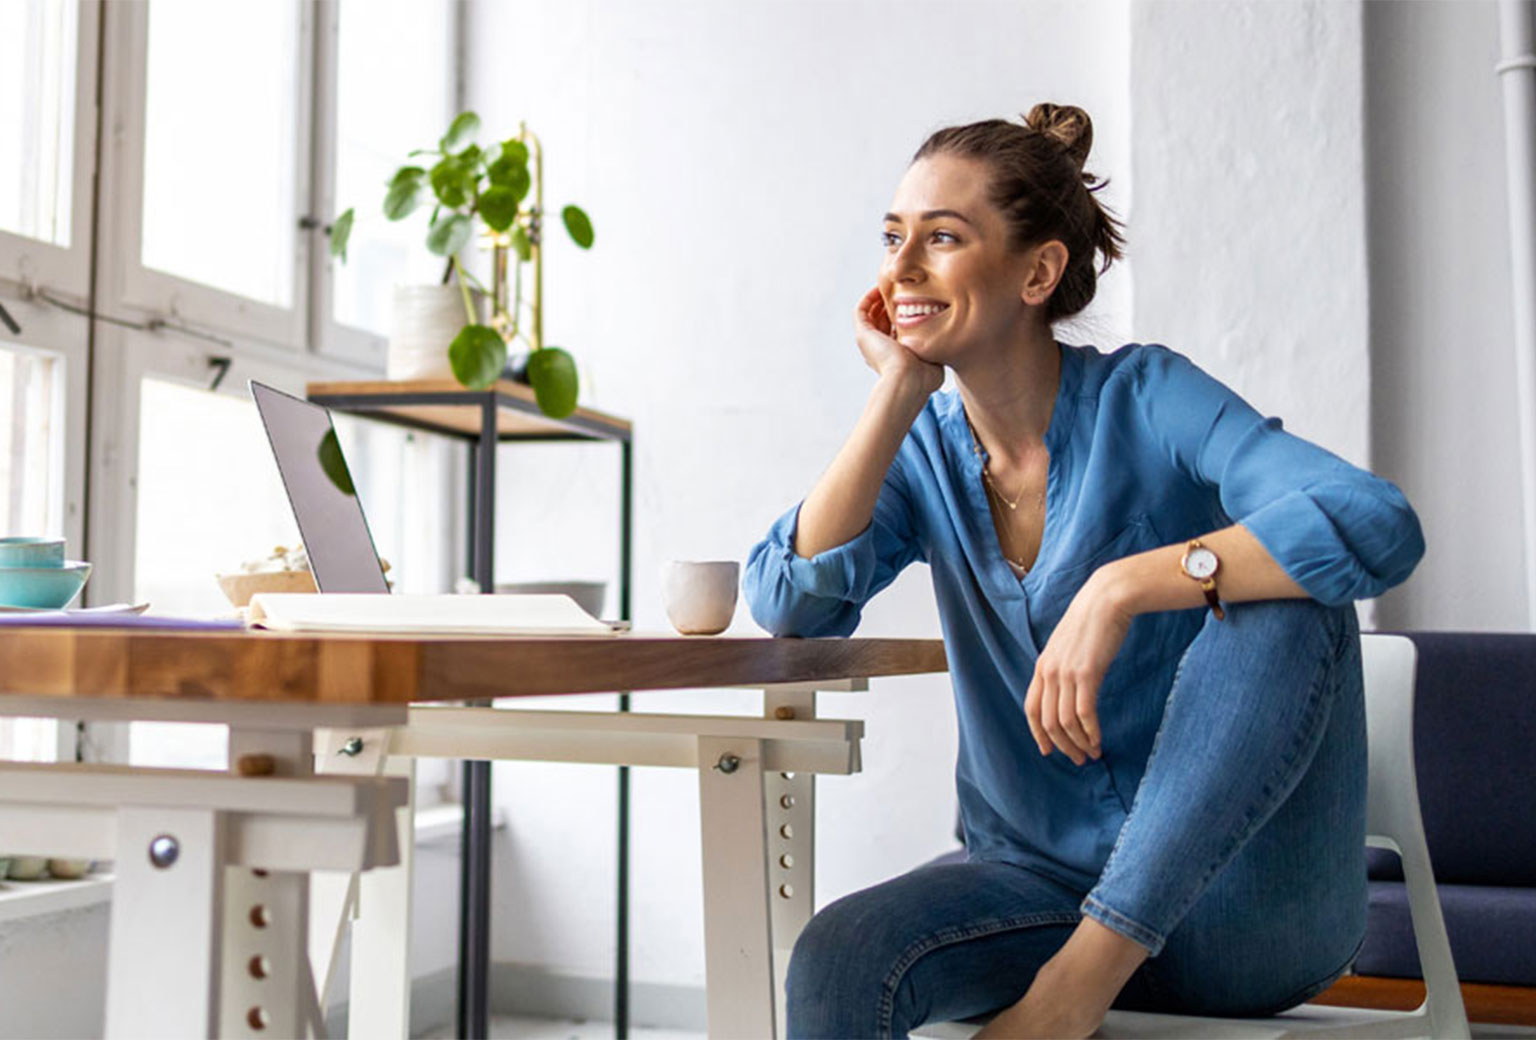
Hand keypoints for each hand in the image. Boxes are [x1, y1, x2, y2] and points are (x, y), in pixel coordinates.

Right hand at [853, 287, 943, 395]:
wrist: (907, 380)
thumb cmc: (923, 377)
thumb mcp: (934, 361)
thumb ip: (936, 350)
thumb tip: (945, 342)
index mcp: (895, 356)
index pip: (896, 330)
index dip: (905, 315)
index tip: (918, 300)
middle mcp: (880, 349)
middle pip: (883, 320)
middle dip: (892, 303)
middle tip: (904, 288)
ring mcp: (870, 341)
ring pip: (871, 314)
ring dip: (880, 298)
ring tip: (892, 283)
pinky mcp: (863, 334)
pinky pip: (861, 310)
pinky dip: (869, 298)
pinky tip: (881, 287)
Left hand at [1025, 569, 1134, 765]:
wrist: (1107, 599)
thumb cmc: (1093, 622)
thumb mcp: (1069, 647)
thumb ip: (1064, 668)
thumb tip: (1070, 691)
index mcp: (1042, 666)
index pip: (1031, 709)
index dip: (1038, 734)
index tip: (1049, 751)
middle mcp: (1049, 672)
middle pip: (1047, 722)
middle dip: (1062, 746)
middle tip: (1078, 759)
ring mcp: (1066, 673)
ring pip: (1064, 722)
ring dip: (1078, 743)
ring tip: (1091, 754)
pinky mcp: (1087, 673)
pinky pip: (1084, 714)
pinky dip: (1090, 732)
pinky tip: (1099, 741)